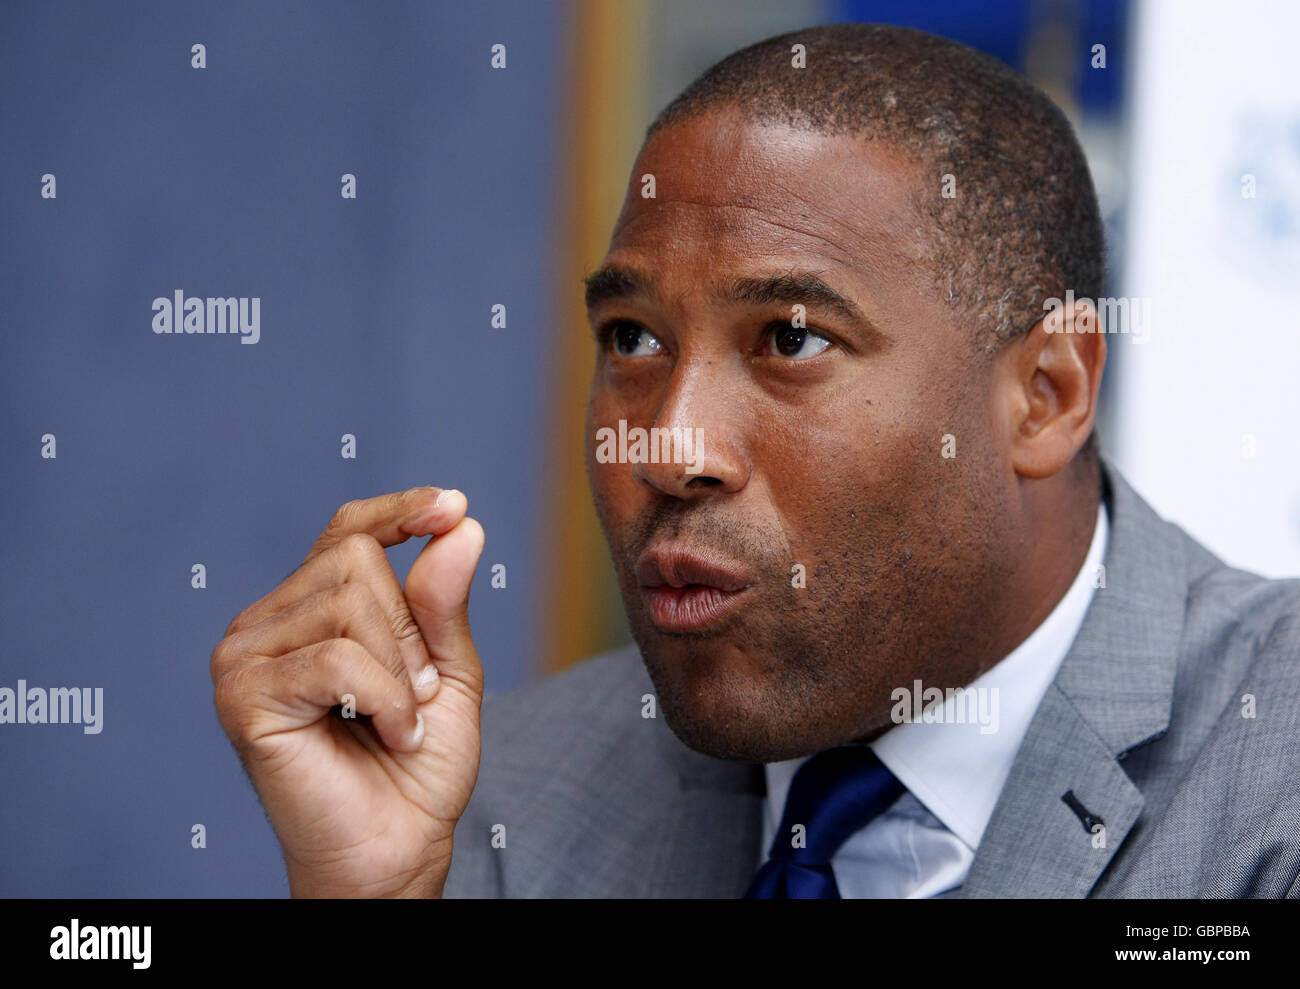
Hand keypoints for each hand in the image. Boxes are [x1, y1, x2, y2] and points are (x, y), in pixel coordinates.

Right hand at [211, 486, 484, 896]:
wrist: (397, 847)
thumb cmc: (416, 765)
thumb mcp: (447, 670)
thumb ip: (443, 601)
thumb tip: (460, 524)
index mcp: (310, 609)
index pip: (348, 531)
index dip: (400, 511)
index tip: (454, 506)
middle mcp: (268, 622)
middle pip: (355, 558)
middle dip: (410, 628)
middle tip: (416, 696)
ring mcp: (245, 655)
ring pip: (348, 603)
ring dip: (400, 672)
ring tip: (400, 721)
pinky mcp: (243, 695)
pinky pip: (336, 659)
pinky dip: (383, 699)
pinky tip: (388, 734)